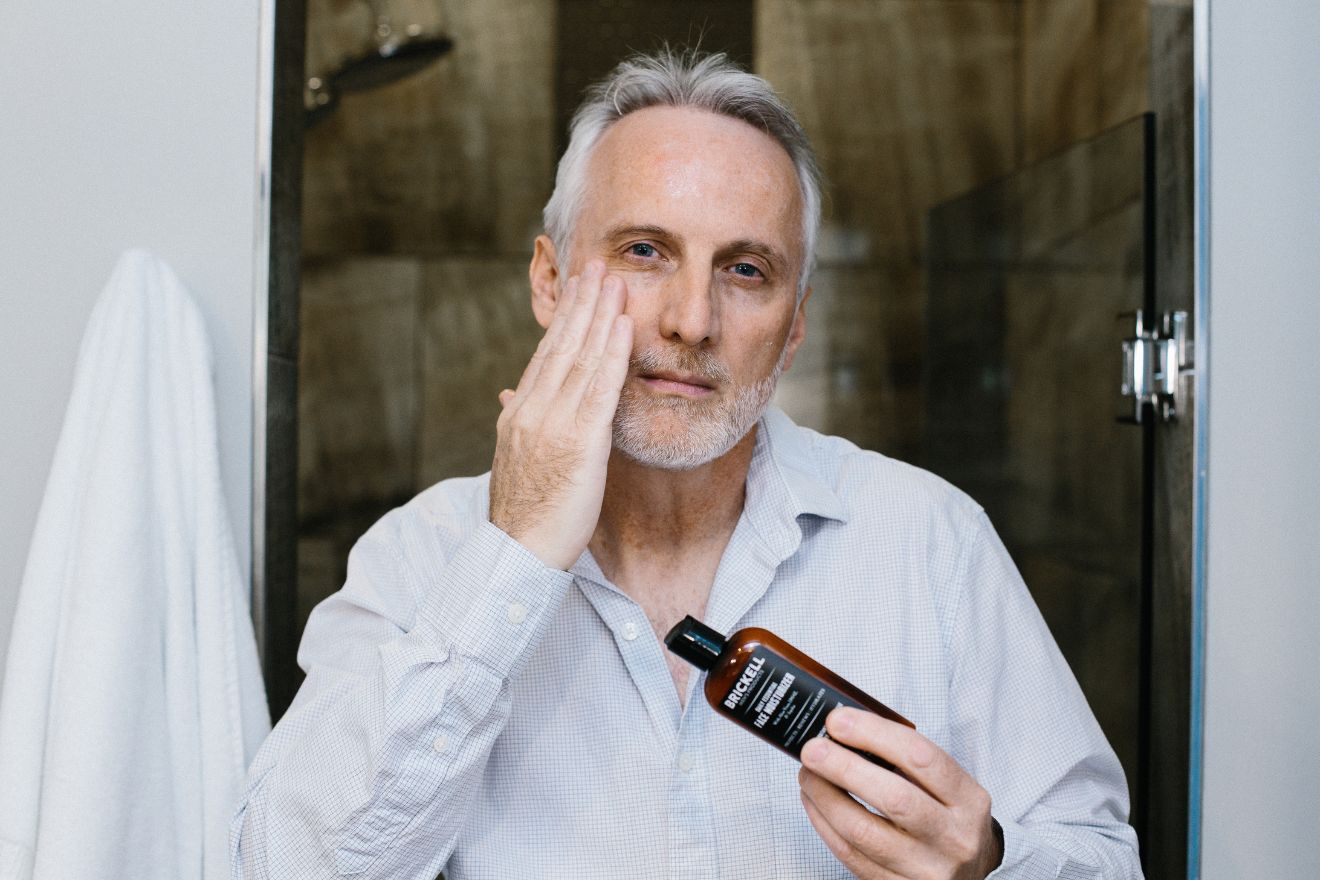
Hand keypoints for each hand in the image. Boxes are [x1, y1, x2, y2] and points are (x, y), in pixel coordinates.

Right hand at [489, 261, 632, 568]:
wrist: (517, 555)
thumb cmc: (523, 518)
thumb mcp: (514, 462)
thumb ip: (519, 425)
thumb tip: (509, 398)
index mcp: (519, 416)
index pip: (544, 357)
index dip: (564, 321)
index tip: (577, 292)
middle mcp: (533, 411)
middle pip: (561, 346)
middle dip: (581, 304)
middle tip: (596, 267)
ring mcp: (554, 424)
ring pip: (580, 358)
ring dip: (600, 316)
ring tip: (614, 282)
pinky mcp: (579, 442)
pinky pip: (600, 389)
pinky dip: (613, 354)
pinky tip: (624, 327)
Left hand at [798, 707, 1002, 878]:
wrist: (968, 875)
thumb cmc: (947, 817)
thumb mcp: (946, 787)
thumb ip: (905, 761)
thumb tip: (845, 732)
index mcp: (968, 800)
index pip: (921, 758)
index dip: (875, 735)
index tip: (839, 721)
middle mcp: (953, 838)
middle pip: (893, 798)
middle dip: (844, 768)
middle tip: (812, 749)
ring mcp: (926, 869)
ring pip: (863, 832)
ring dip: (825, 797)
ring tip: (807, 774)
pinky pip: (850, 856)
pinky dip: (824, 824)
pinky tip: (814, 802)